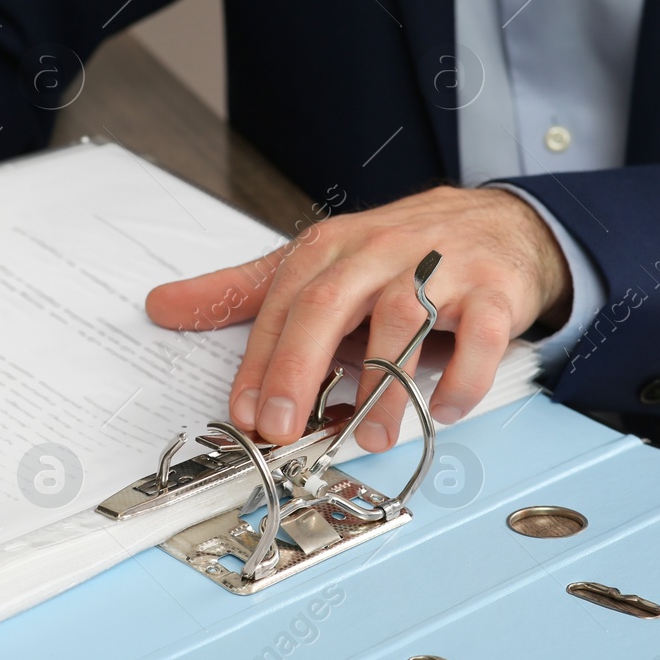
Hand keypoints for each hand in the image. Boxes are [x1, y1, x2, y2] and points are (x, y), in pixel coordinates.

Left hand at [145, 185, 570, 451]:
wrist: (497, 223)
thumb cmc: (397, 255)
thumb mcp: (316, 265)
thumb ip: (242, 292)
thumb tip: (162, 307)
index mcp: (333, 248)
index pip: (284, 302)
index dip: (260, 360)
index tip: (245, 414)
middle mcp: (381, 251)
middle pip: (330, 303)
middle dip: (299, 367)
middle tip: (283, 427)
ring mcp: (441, 268)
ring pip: (406, 320)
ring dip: (384, 386)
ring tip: (368, 436)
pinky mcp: (495, 291)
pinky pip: (480, 335)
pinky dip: (463, 377)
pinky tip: (444, 410)